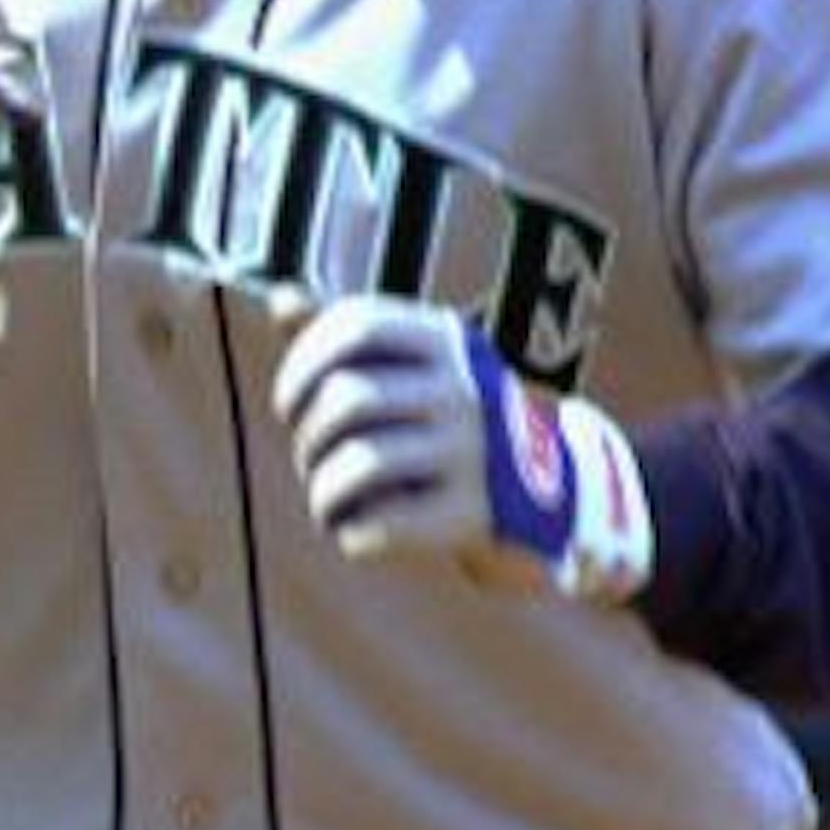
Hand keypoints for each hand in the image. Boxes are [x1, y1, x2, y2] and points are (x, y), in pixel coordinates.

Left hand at [271, 295, 653, 602]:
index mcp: (448, 341)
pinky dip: (350, 531)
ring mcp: (473, 454)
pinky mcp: (470, 516)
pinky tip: (356, 528)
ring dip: (321, 489)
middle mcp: (466, 391)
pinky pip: (378, 525)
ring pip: (355, 465)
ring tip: (327, 499)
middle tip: (311, 457)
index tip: (288, 402)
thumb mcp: (415, 365)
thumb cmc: (451, 421)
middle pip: (346, 399)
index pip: (354, 326)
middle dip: (307, 436)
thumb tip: (282, 299)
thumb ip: (346, 334)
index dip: (301, 364)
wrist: (547, 495)